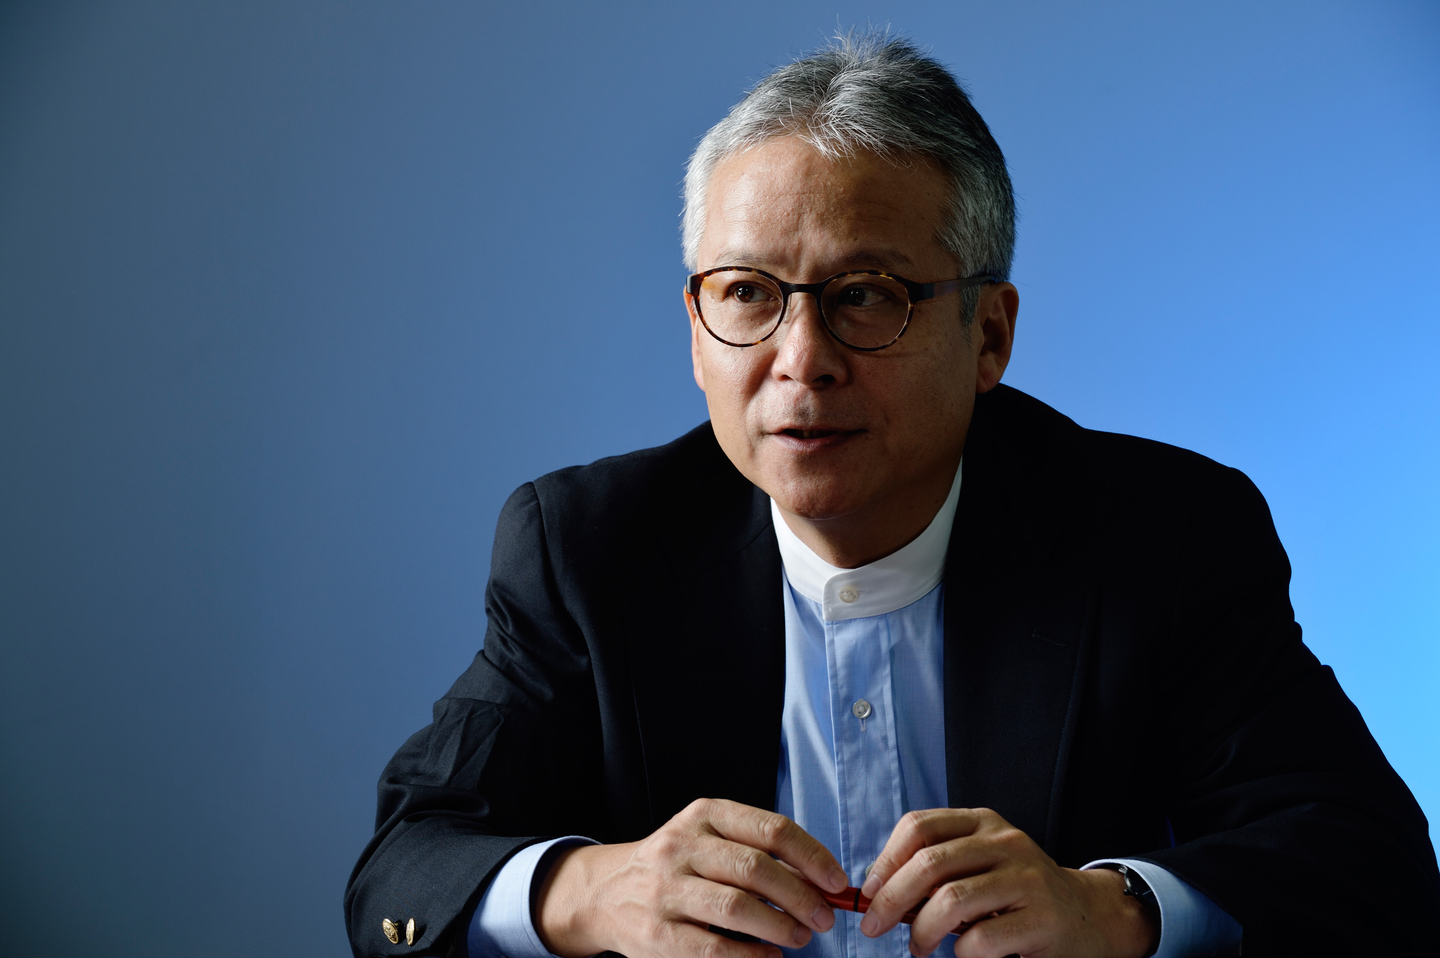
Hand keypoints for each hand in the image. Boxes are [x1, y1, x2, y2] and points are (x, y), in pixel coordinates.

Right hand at [535, 798, 847, 957]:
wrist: (606, 892)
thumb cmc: (677, 867)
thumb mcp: (710, 842)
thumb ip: (758, 853)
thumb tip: (821, 881)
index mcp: (704, 816)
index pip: (771, 829)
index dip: (812, 857)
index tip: (837, 882)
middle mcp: (682, 846)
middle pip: (756, 869)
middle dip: (801, 897)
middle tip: (825, 917)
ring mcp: (665, 890)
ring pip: (735, 907)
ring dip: (779, 926)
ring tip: (801, 937)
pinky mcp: (656, 933)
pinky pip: (713, 948)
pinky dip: (750, 956)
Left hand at [857, 808, 1157, 957]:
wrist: (1090, 916)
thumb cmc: (1019, 894)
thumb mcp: (982, 863)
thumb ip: (939, 867)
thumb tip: (876, 891)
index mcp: (984, 822)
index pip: (919, 826)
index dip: (885, 860)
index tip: (867, 891)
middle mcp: (1006, 843)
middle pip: (928, 864)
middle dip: (889, 899)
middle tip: (873, 926)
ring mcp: (1027, 880)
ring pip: (950, 901)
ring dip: (921, 932)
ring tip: (918, 948)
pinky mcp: (1041, 921)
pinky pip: (980, 940)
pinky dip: (959, 953)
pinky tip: (962, 955)